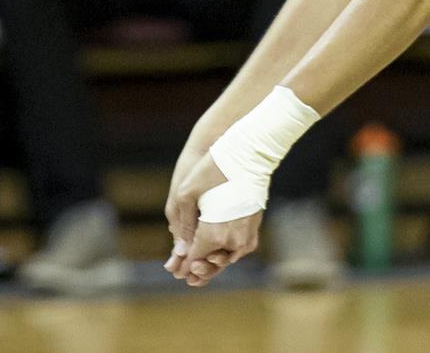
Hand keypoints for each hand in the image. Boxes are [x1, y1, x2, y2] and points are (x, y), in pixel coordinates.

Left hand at [163, 151, 262, 287]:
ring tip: (201, 267)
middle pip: (213, 263)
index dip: (184, 267)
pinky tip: (217, 251)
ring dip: (214, 262)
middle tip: (188, 275)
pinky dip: (228, 252)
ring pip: (228, 258)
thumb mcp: (185, 192)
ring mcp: (247, 234)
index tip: (175, 272)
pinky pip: (239, 248)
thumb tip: (181, 251)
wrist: (248, 154)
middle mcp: (233, 239)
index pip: (195, 258)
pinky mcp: (254, 227)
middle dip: (199, 270)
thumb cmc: (213, 168)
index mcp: (214, 232)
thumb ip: (183, 225)